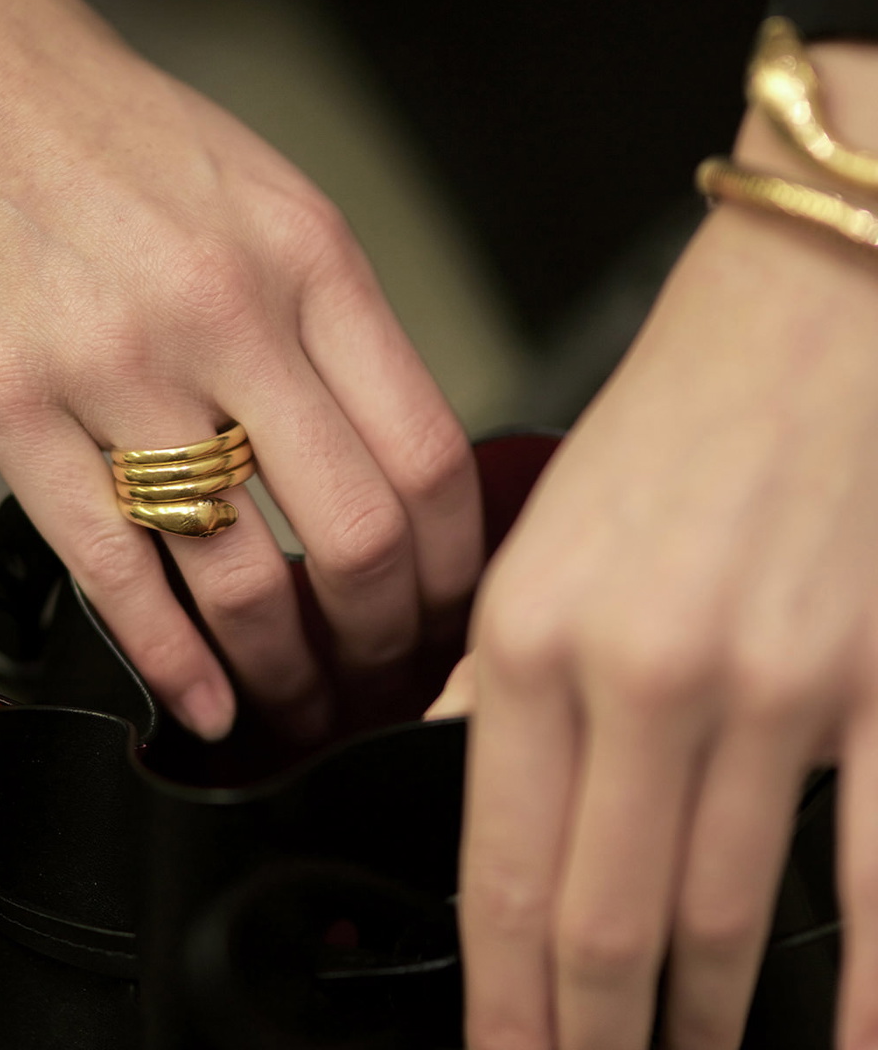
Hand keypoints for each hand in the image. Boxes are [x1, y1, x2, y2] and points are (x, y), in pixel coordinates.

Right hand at [0, 0, 481, 741]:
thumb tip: (379, 461)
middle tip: (386, 675)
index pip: (429, 450)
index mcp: (308, 256)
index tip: (451, 607)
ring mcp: (111, 367)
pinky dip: (169, 661)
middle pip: (356, 533)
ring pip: (239, 575)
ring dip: (285, 666)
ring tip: (298, 701)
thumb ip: (331, 329)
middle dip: (386, 637)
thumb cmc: (101, 128)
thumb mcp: (261, 197)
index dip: (455, 562)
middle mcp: (223, 313)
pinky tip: (203, 699)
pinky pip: (112, 571)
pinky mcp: (7, 410)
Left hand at [438, 42, 877, 1049]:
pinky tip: (840, 1046)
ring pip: (721, 919)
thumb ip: (495, 688)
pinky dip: (859, 990)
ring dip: (698, 1020)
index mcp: (532, 640)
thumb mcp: (530, 552)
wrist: (795, 327)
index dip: (503, 1000)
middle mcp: (641, 676)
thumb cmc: (660, 436)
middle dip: (590, 1036)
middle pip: (607, 925)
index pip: (502, 873)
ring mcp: (772, 688)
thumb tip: (466, 789)